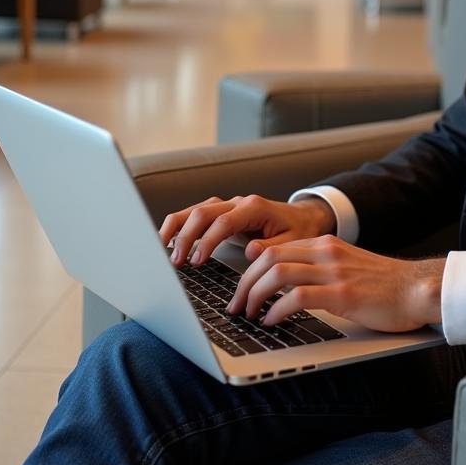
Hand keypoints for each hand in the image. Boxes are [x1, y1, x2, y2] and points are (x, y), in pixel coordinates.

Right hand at [159, 194, 334, 267]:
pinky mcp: (222, 212)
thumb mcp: (293, 242)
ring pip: (195, 210)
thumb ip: (272, 247)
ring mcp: (228, 205)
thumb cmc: (298, 230)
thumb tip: (251, 251)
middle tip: (175, 262)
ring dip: (177, 228)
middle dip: (185, 236)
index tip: (197, 262)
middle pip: (203, 213)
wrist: (304, 217)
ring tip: (161, 250)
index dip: (208, 241)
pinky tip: (168, 240)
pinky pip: (196, 214)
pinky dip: (180, 226)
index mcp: (254, 208)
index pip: (223, 222)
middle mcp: (238, 202)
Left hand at [226, 235, 444, 332]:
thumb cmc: (384, 285)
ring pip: (277, 273)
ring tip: (248, 314)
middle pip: (268, 257)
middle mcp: (326, 252)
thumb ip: (316, 268)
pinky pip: (298, 297)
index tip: (240, 289)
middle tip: (235, 305)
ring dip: (254, 295)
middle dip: (244, 282)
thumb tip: (281, 279)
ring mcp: (334, 272)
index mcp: (324, 244)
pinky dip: (277, 310)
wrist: (419, 289)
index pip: (273, 247)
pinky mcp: (343, 294)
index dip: (249, 269)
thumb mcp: (345, 267)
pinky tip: (271, 322)